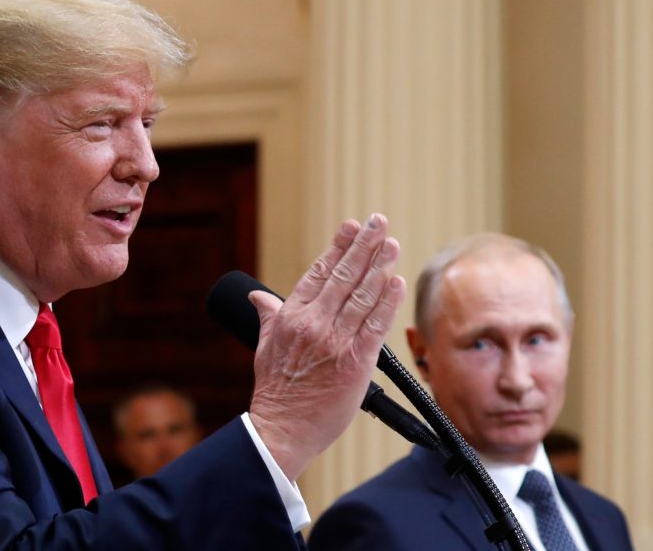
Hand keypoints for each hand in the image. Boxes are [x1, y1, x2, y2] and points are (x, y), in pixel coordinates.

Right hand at [248, 215, 405, 480]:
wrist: (284, 429)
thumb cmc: (275, 390)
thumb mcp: (263, 346)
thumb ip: (267, 316)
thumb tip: (256, 296)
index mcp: (290, 316)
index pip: (318, 272)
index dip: (337, 247)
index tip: (351, 226)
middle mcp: (313, 324)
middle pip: (343, 276)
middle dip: (363, 246)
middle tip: (378, 222)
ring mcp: (335, 341)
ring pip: (362, 295)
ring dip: (379, 267)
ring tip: (391, 244)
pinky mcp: (356, 362)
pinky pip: (375, 325)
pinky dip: (387, 301)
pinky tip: (396, 282)